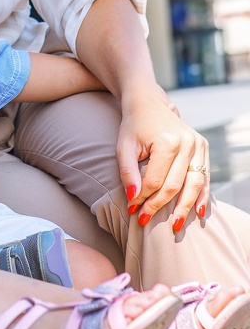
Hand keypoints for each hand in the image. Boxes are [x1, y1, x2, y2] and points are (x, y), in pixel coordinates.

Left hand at [116, 88, 209, 230]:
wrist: (148, 102)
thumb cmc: (133, 125)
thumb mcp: (124, 146)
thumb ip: (128, 172)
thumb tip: (133, 198)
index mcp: (166, 142)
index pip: (155, 180)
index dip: (143, 198)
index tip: (132, 211)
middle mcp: (187, 143)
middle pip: (175, 185)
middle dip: (159, 205)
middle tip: (146, 220)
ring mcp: (198, 145)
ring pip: (194, 184)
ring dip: (184, 207)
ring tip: (176, 225)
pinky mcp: (203, 147)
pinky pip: (204, 177)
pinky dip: (201, 195)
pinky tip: (198, 212)